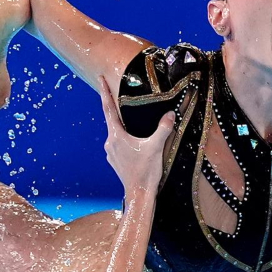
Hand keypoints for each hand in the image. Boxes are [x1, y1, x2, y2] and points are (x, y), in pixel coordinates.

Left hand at [97, 76, 175, 191]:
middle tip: (116, 92)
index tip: (100, 78)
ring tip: (131, 119)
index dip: (104, 92)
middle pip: (112, 119)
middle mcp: (110, 142)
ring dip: (122, 125)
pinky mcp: (115, 160)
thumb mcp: (156, 147)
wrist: (139, 193)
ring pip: (116, 132)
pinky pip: (118, 143)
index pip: (108, 109)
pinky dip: (124, 137)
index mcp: (117, 135)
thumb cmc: (146, 171)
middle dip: (114, 107)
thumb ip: (163, 128)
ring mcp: (111, 152)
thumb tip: (171, 113)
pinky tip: (134, 139)